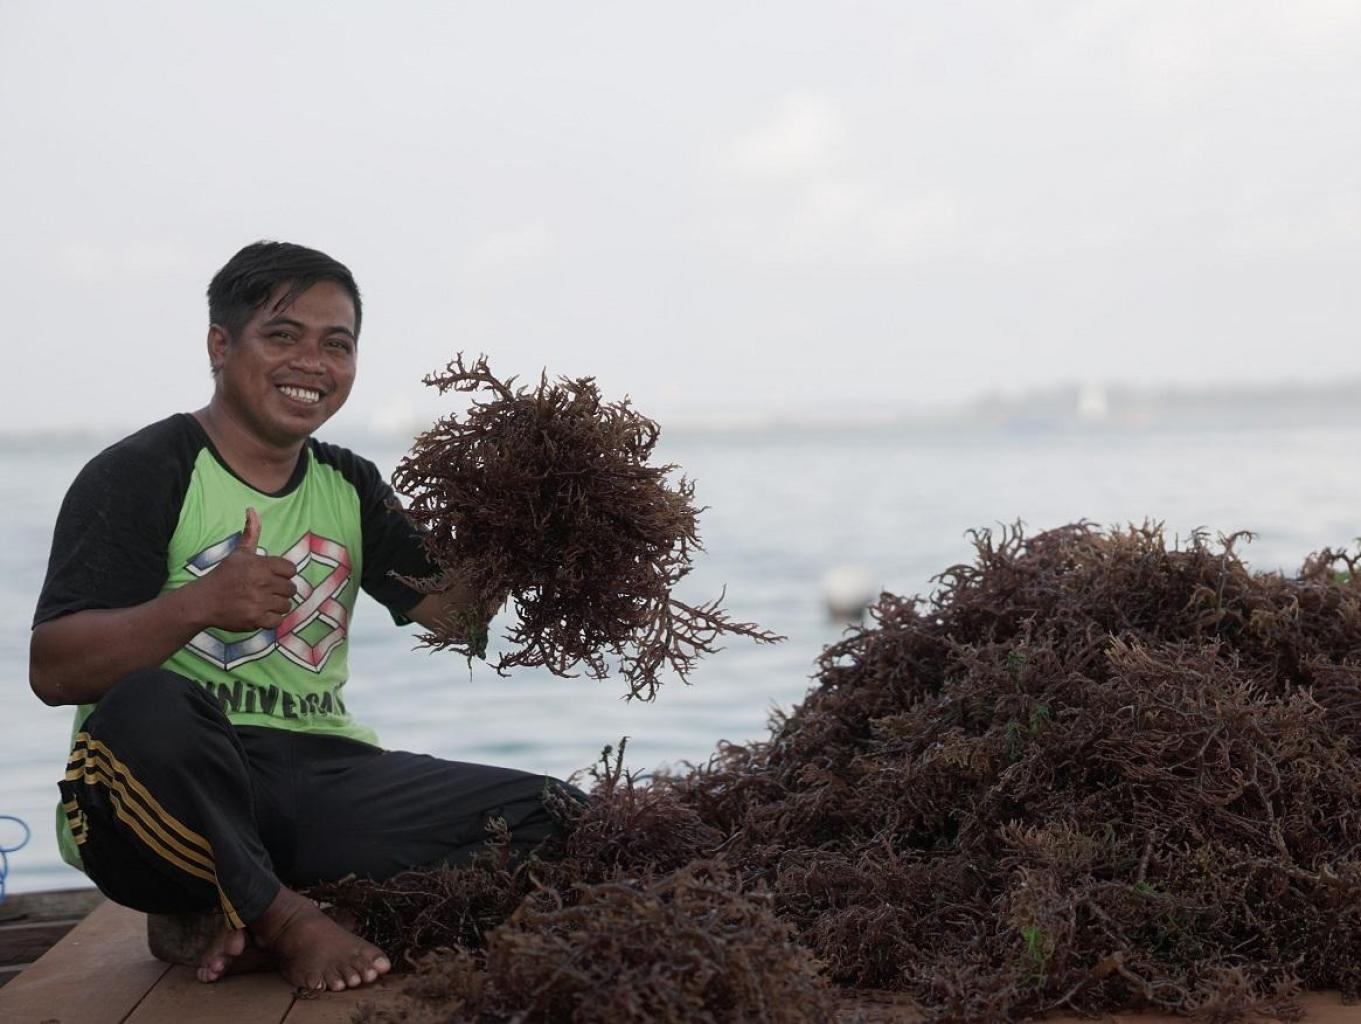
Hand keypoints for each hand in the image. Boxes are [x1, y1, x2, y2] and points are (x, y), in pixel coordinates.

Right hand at [190, 508, 297, 631]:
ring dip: (277, 605)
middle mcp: (261, 583)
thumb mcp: (239, 553)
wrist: (203, 601)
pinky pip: (278, 621)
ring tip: (264, 601)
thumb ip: (251, 533)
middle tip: (267, 590)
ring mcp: (258, 602)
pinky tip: (260, 612)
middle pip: (291, 589)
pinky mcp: (255, 620)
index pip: (291, 570)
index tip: (272, 576)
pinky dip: (271, 619)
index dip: (283, 573)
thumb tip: (252, 510)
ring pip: (286, 605)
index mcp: (260, 565)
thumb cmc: (224, 575)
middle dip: (281, 590)